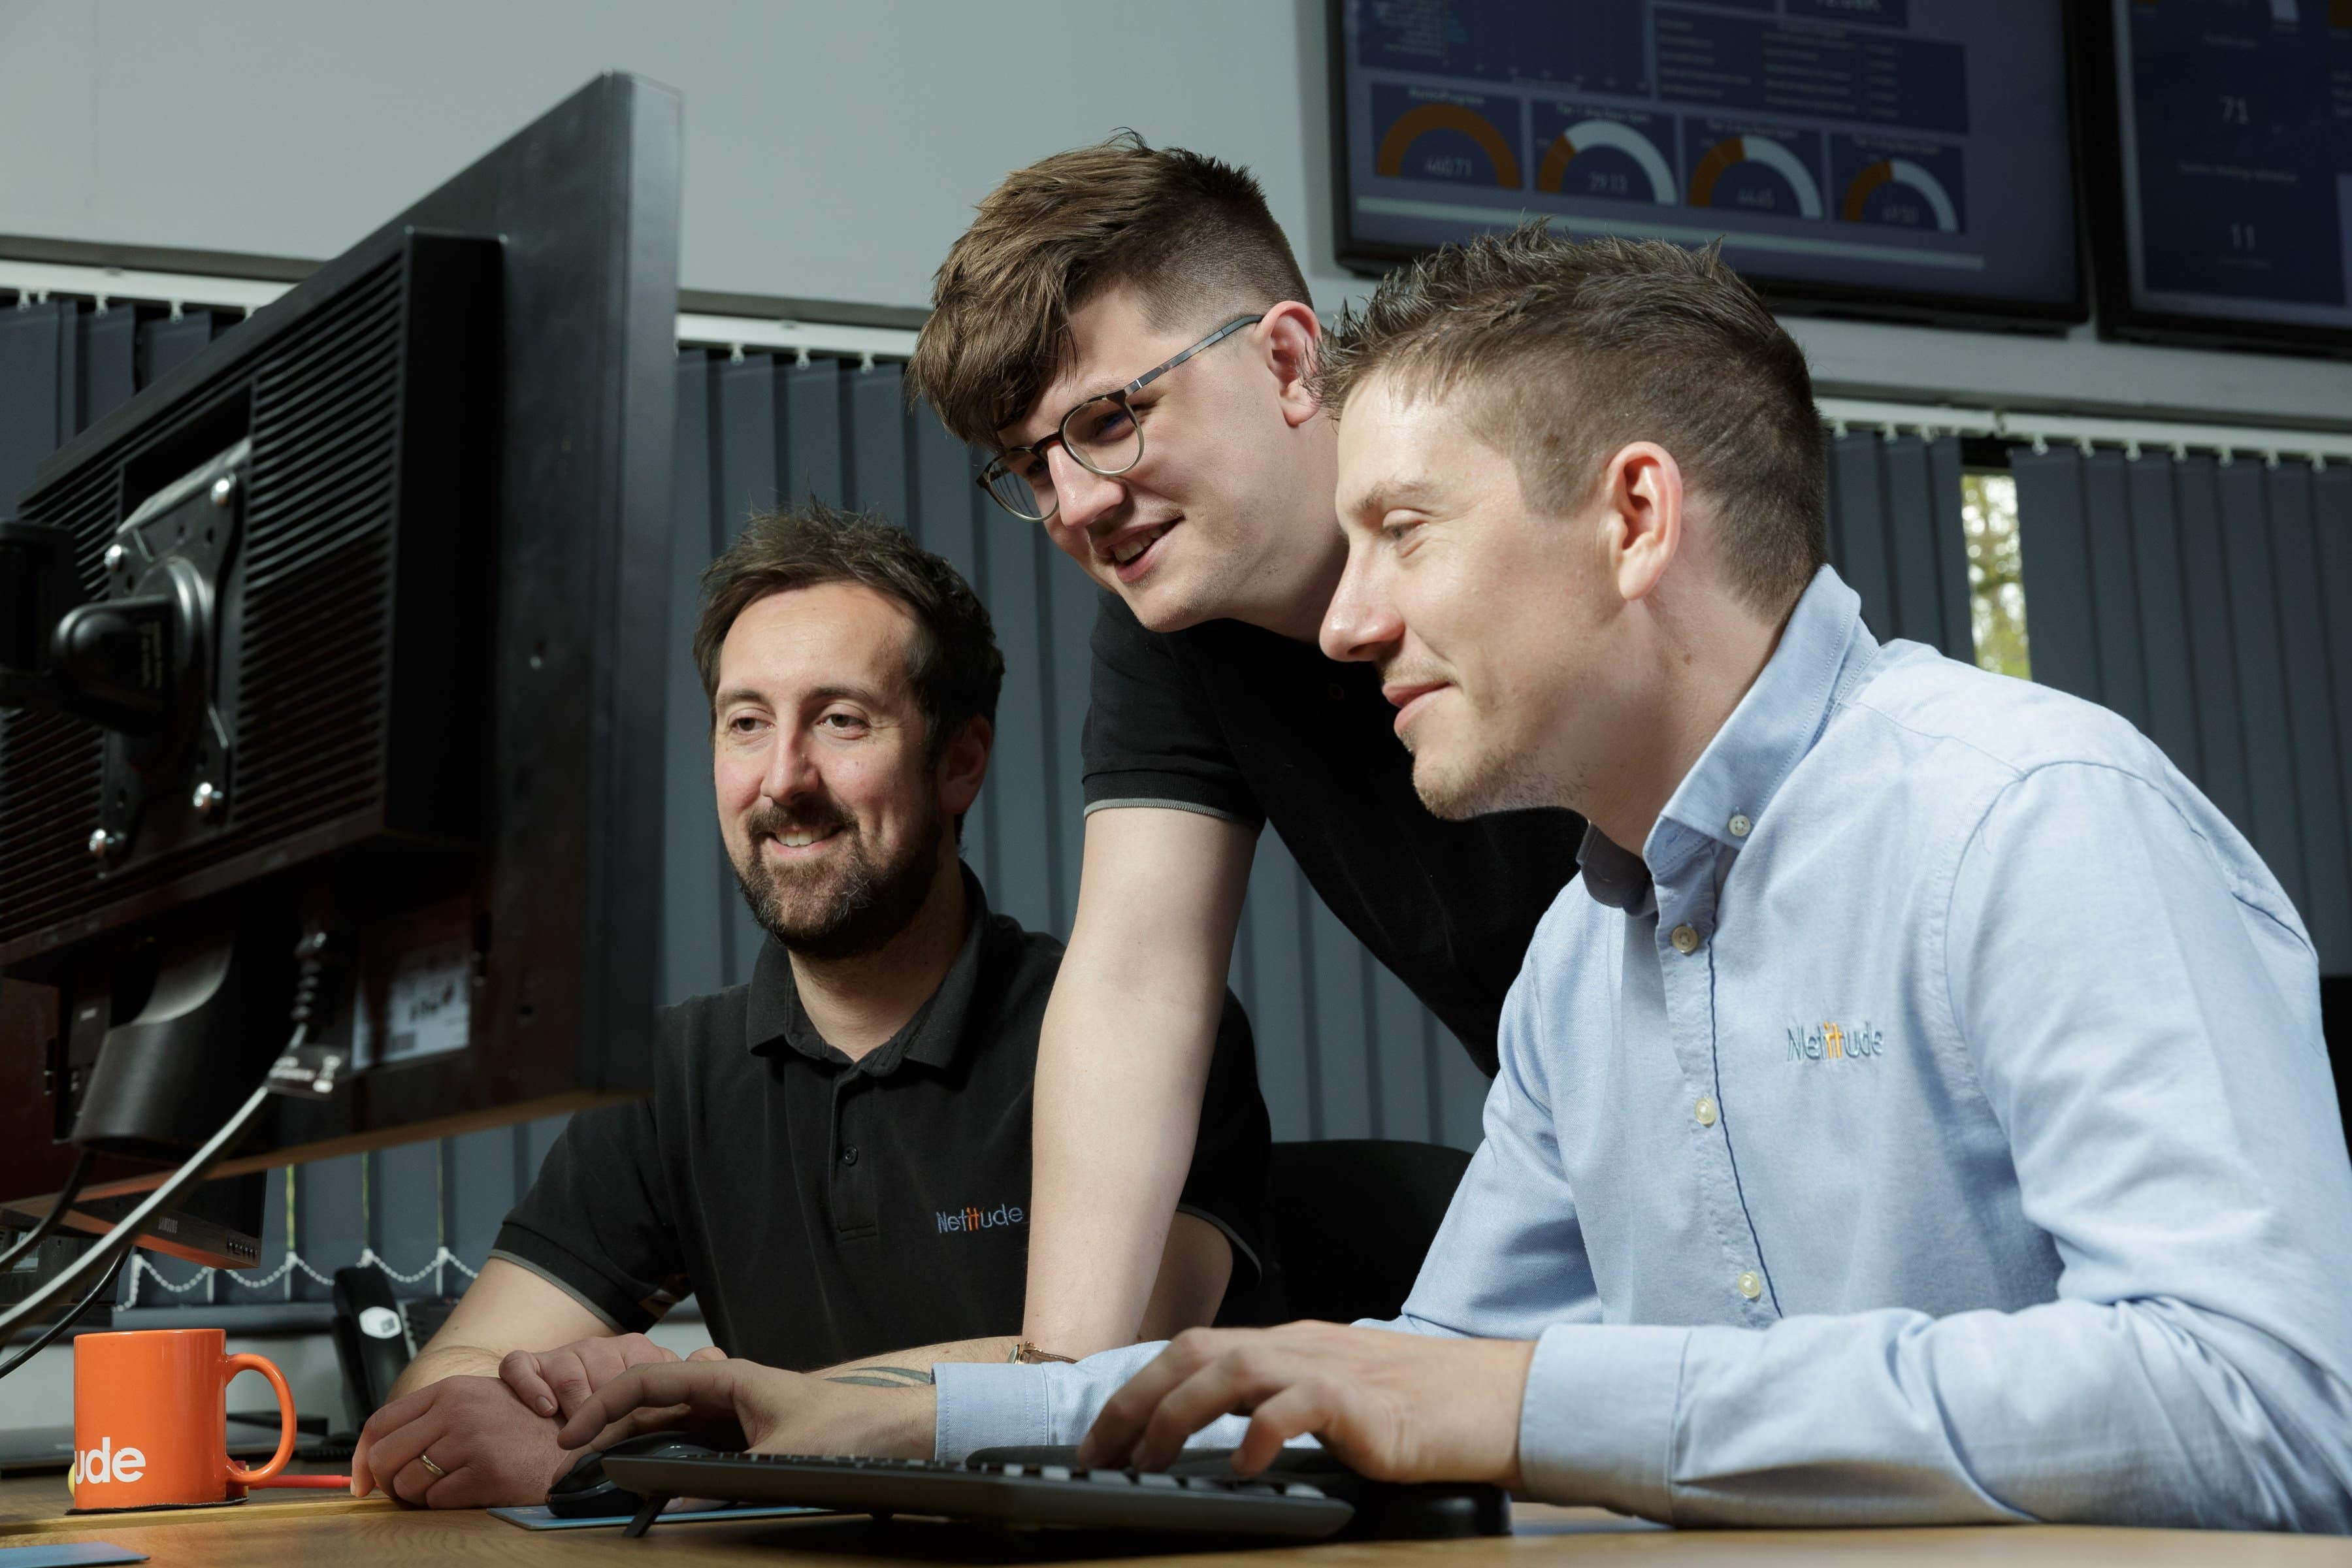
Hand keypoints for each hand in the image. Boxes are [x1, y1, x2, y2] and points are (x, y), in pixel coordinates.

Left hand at [349, 1374, 573, 1507]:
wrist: (574, 1442)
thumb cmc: (522, 1428)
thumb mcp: (477, 1403)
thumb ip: (432, 1417)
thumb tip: (376, 1456)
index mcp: (450, 1389)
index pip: (380, 1423)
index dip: (361, 1457)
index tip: (362, 1481)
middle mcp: (457, 1409)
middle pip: (385, 1457)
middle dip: (387, 1483)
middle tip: (405, 1492)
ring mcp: (471, 1439)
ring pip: (407, 1485)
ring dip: (419, 1497)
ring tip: (448, 1488)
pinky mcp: (486, 1471)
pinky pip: (436, 1502)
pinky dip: (446, 1505)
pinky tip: (469, 1491)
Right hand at [500, 1331, 726, 1420]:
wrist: (545, 1409)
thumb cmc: (633, 1416)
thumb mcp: (680, 1404)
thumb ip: (690, 1394)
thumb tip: (705, 1365)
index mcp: (646, 1356)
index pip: (642, 1375)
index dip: (636, 1408)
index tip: (629, 1438)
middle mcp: (608, 1347)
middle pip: (602, 1376)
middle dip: (602, 1417)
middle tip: (601, 1449)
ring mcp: (572, 1353)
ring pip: (567, 1370)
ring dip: (569, 1404)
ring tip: (572, 1436)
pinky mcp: (533, 1363)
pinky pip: (521, 1365)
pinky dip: (530, 1384)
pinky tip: (543, 1409)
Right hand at [554, 1357, 934, 1459]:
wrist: (902, 1433)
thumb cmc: (853, 1432)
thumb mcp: (781, 1462)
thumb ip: (724, 1483)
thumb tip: (675, 1507)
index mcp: (732, 1382)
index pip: (649, 1384)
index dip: (604, 1408)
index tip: (571, 1438)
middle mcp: (731, 1395)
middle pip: (654, 1411)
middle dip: (609, 1436)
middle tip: (572, 1475)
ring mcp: (740, 1420)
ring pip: (671, 1434)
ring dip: (634, 1454)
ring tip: (599, 1484)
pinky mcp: (752, 1443)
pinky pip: (696, 1452)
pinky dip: (667, 1468)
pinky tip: (650, 1490)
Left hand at [1077, 1322, 1536, 1484]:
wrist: (1499, 1400)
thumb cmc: (1425, 1406)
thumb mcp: (1340, 1394)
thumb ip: (1285, 1401)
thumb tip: (1227, 1433)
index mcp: (1294, 1343)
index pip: (1196, 1348)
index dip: (1140, 1387)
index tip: (1104, 1436)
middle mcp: (1303, 1345)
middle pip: (1196, 1351)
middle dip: (1137, 1400)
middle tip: (1101, 1454)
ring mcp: (1332, 1368)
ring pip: (1233, 1367)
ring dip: (1180, 1413)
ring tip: (1153, 1460)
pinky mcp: (1364, 1404)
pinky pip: (1297, 1406)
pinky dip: (1261, 1433)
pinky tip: (1245, 1467)